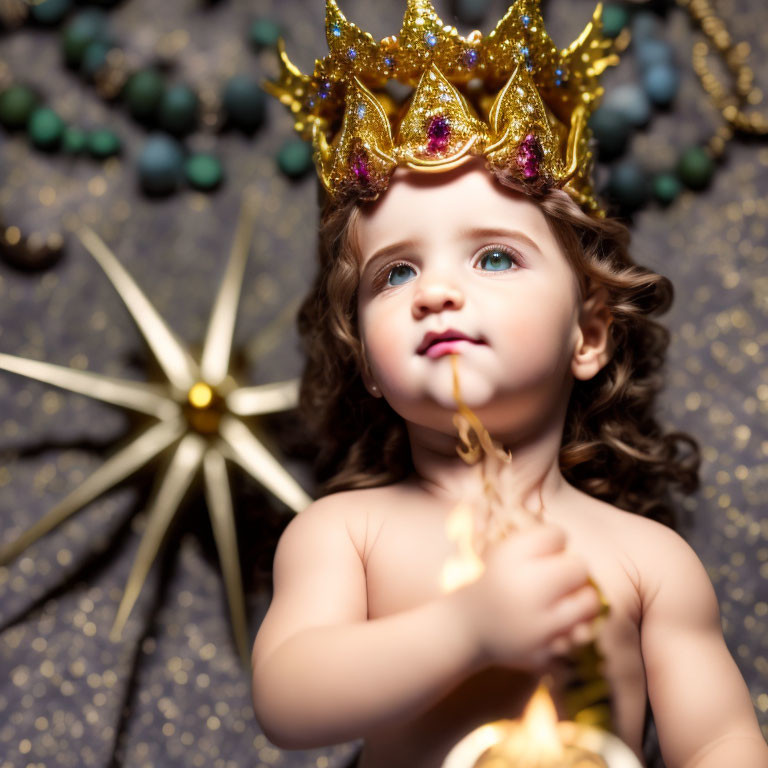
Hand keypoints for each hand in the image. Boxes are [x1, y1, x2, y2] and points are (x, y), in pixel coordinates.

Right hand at [447, 523, 600, 671]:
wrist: (465, 627)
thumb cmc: (492, 582)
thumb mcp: (502, 552)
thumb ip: (537, 543)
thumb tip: (577, 550)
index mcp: (510, 557)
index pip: (557, 535)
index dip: (555, 541)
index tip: (545, 551)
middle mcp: (523, 587)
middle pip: (579, 566)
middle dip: (573, 568)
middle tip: (562, 576)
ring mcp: (535, 622)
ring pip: (589, 601)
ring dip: (583, 597)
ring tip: (569, 598)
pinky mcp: (543, 649)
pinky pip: (579, 633)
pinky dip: (573, 627)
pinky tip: (559, 623)